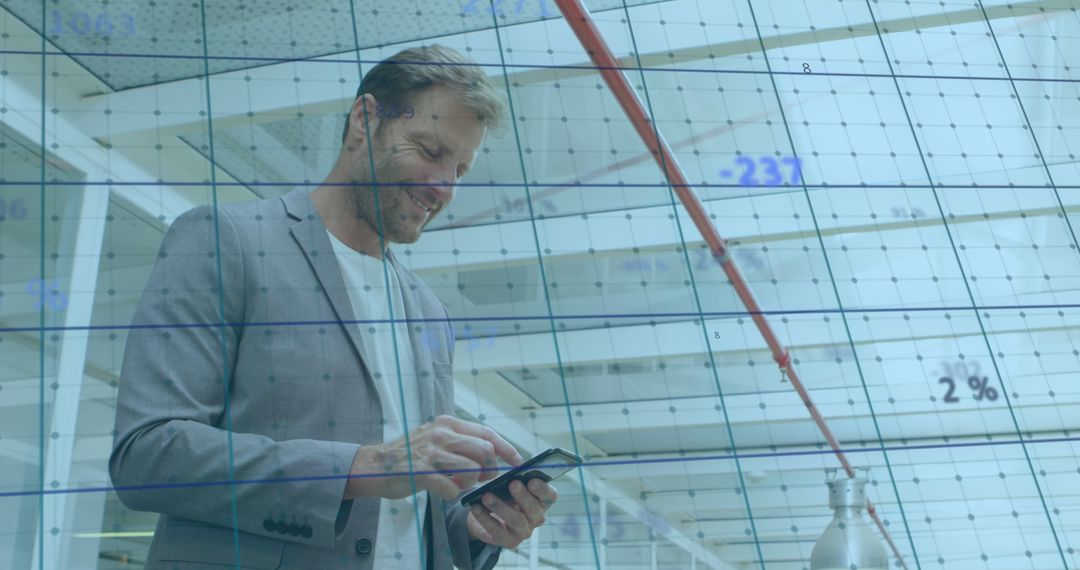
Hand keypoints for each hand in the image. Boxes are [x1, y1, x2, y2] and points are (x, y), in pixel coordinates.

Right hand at [345, 415, 521, 499]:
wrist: (373, 465)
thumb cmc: (409, 455)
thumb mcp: (436, 439)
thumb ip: (462, 445)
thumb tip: (492, 460)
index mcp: (447, 423)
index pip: (487, 433)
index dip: (507, 448)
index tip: (518, 461)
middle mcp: (441, 433)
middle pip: (485, 451)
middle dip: (489, 469)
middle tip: (479, 478)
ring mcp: (431, 452)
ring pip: (472, 470)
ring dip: (470, 483)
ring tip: (456, 483)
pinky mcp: (422, 472)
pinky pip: (452, 488)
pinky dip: (452, 494)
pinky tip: (442, 490)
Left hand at [467, 478, 558, 548]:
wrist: (487, 515)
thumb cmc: (503, 494)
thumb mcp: (510, 485)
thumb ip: (514, 480)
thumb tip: (511, 474)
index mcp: (541, 501)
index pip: (550, 496)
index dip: (543, 489)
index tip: (531, 480)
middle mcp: (536, 518)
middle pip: (534, 509)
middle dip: (523, 496)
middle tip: (512, 483)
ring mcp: (524, 531)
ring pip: (516, 520)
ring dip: (501, 507)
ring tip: (487, 496)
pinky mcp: (509, 541)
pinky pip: (497, 530)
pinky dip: (485, 518)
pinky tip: (476, 508)